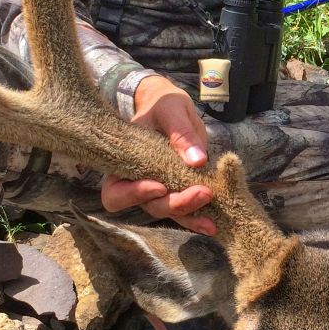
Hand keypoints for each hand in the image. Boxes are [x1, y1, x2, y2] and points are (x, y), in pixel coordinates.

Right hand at [100, 75, 215, 234]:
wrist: (172, 107)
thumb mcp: (172, 109)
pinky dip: (198, 219)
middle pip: (148, 206)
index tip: (160, 186)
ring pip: (169, 212)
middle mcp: (138, 181)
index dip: (133, 194)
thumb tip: (197, 161)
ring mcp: (159, 189)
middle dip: (174, 204)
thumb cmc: (163, 104)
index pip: (116, 192)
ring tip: (212, 222)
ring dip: (190, 217)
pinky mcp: (178, 190)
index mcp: (125, 162)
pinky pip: (185, 211)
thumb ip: (181, 133)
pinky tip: (213, 225)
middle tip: (203, 193)